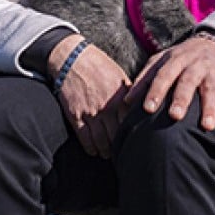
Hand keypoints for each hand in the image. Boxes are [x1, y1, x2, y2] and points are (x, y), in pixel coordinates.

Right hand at [48, 35, 130, 157]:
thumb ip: (130, 94)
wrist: (73, 59)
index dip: (134, 136)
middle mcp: (107, 107)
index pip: (130, 123)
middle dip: (121, 147)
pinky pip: (84, 137)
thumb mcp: (120, 77)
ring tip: (110, 155)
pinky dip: (91, 147)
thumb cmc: (99, 66)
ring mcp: (90, 113)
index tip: (138, 144)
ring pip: (101, 140)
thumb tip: (141, 107)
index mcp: (121, 98)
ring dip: (106, 151)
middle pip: (117, 136)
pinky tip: (94, 151)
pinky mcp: (75, 115)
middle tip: (125, 155)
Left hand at [124, 35, 214, 131]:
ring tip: (207, 127)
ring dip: (209, 109)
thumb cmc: (181, 59)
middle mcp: (195, 65)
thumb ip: (144, 79)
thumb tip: (126, 101)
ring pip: (211, 91)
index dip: (155, 91)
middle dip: (182, 99)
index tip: (147, 108)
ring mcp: (212, 73)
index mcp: (176, 59)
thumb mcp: (161, 61)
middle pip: (188, 81)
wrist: (213, 44)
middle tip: (175, 116)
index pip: (164, 74)